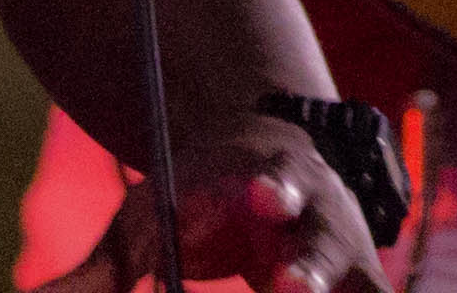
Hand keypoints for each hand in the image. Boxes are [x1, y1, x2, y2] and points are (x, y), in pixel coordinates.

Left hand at [38, 120, 381, 292]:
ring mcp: (346, 257)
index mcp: (261, 182)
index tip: (256, 196)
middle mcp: (316, 216)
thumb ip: (94, 277)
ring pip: (361, 286)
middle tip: (288, 288)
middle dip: (309, 268)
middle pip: (321, 242)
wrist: (270, 174)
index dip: (266, 193)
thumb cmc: (197, 201)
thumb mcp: (146, 222)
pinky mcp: (362, 289)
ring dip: (333, 288)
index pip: (267, 184)